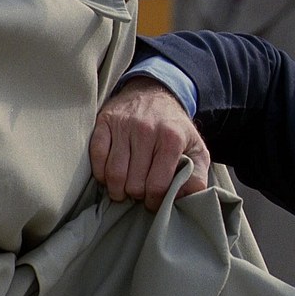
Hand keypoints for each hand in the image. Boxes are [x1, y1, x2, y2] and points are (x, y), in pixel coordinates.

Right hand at [90, 76, 209, 211]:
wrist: (154, 93)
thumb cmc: (175, 128)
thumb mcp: (197, 148)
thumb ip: (198, 176)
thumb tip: (187, 197)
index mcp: (171, 139)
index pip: (157, 184)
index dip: (154, 200)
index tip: (154, 202)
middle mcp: (146, 131)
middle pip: (134, 183)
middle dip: (137, 195)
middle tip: (140, 193)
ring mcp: (123, 125)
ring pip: (114, 173)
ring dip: (117, 189)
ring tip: (124, 190)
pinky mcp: (105, 122)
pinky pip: (97, 157)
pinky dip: (101, 173)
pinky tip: (110, 176)